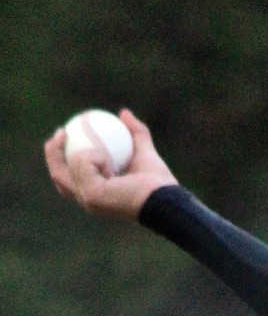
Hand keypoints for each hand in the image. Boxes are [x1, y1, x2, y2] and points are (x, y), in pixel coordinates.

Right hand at [44, 108, 177, 218]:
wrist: (165, 199)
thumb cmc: (158, 183)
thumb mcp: (145, 152)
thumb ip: (136, 134)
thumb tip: (124, 113)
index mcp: (96, 196)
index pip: (70, 178)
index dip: (60, 157)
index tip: (65, 133)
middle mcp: (88, 202)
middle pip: (59, 176)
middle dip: (53, 153)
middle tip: (61, 132)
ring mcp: (88, 200)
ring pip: (69, 167)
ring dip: (78, 151)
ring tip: (74, 134)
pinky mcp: (91, 195)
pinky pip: (84, 163)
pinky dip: (95, 155)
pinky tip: (107, 158)